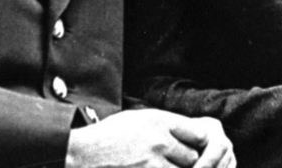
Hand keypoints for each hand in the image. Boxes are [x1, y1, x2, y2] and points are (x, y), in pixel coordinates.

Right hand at [66, 108, 234, 167]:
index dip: (195, 143)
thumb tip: (190, 134)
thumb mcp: (138, 119)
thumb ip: (164, 125)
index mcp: (158, 121)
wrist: (84, 153)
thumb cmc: (110, 135)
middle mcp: (158, 140)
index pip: (197, 133)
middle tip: (171, 162)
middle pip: (192, 157)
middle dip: (185, 162)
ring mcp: (151, 162)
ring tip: (157, 165)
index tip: (190, 147)